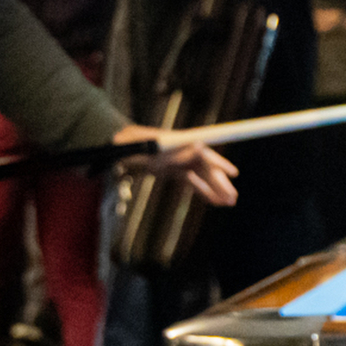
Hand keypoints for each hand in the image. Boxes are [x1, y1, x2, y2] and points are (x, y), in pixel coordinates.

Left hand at [114, 125, 237, 206]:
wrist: (112, 148)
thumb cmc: (131, 145)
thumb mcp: (151, 149)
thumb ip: (176, 151)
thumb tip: (200, 147)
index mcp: (180, 143)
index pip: (204, 154)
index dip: (219, 164)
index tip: (233, 173)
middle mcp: (181, 151)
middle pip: (206, 168)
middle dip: (220, 183)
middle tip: (232, 198)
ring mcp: (176, 161)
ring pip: (201, 177)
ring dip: (215, 189)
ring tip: (229, 202)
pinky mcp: (170, 171)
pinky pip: (191, 182)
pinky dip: (203, 191)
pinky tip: (214, 201)